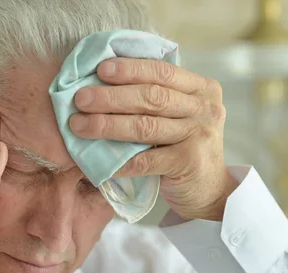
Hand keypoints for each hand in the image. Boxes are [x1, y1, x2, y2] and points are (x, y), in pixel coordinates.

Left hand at [69, 58, 238, 220]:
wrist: (209, 189)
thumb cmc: (184, 146)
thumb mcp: (181, 114)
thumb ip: (157, 96)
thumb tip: (103, 80)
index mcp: (202, 88)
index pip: (163, 71)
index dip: (130, 69)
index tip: (100, 69)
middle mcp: (205, 109)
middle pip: (151, 97)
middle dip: (111, 96)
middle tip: (80, 99)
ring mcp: (199, 136)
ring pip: (145, 126)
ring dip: (107, 125)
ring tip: (78, 124)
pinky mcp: (189, 163)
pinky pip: (145, 161)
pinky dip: (119, 161)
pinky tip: (97, 160)